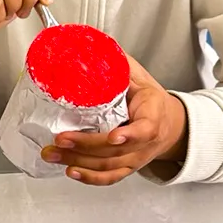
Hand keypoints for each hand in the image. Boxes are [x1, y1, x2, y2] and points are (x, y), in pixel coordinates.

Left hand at [41, 56, 187, 185]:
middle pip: (116, 152)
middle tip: (60, 139)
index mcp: (153, 116)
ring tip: (53, 154)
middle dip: (85, 147)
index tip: (114, 136)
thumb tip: (90, 45)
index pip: (144, 130)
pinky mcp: (126, 167)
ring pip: (108, 166)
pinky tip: (70, 172)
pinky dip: (89, 178)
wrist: (170, 124)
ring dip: (78, 162)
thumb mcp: (140, 77)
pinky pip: (109, 178)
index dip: (129, 136)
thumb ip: (118, 64)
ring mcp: (135, 158)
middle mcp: (145, 143)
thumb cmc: (151, 99)